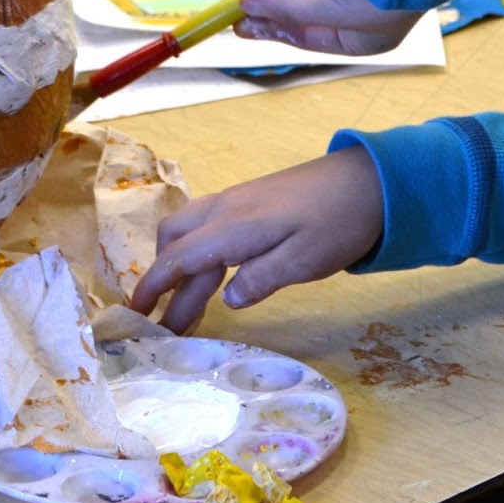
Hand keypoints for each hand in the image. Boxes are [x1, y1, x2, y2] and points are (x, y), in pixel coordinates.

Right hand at [129, 147, 384, 333]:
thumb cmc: (340, 222)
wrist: (370, 179)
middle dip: (162, 280)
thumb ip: (262, 279)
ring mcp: (238, 201)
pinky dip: (199, 251)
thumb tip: (227, 301)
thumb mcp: (305, 260)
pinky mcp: (252, 200)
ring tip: (186, 305)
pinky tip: (215, 275)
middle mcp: (227, 209)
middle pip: (175, 242)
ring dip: (180, 265)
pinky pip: (209, 225)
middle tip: (163, 323)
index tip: (133, 316)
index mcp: (234, 227)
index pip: (178, 259)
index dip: (152, 287)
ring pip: (189, 230)